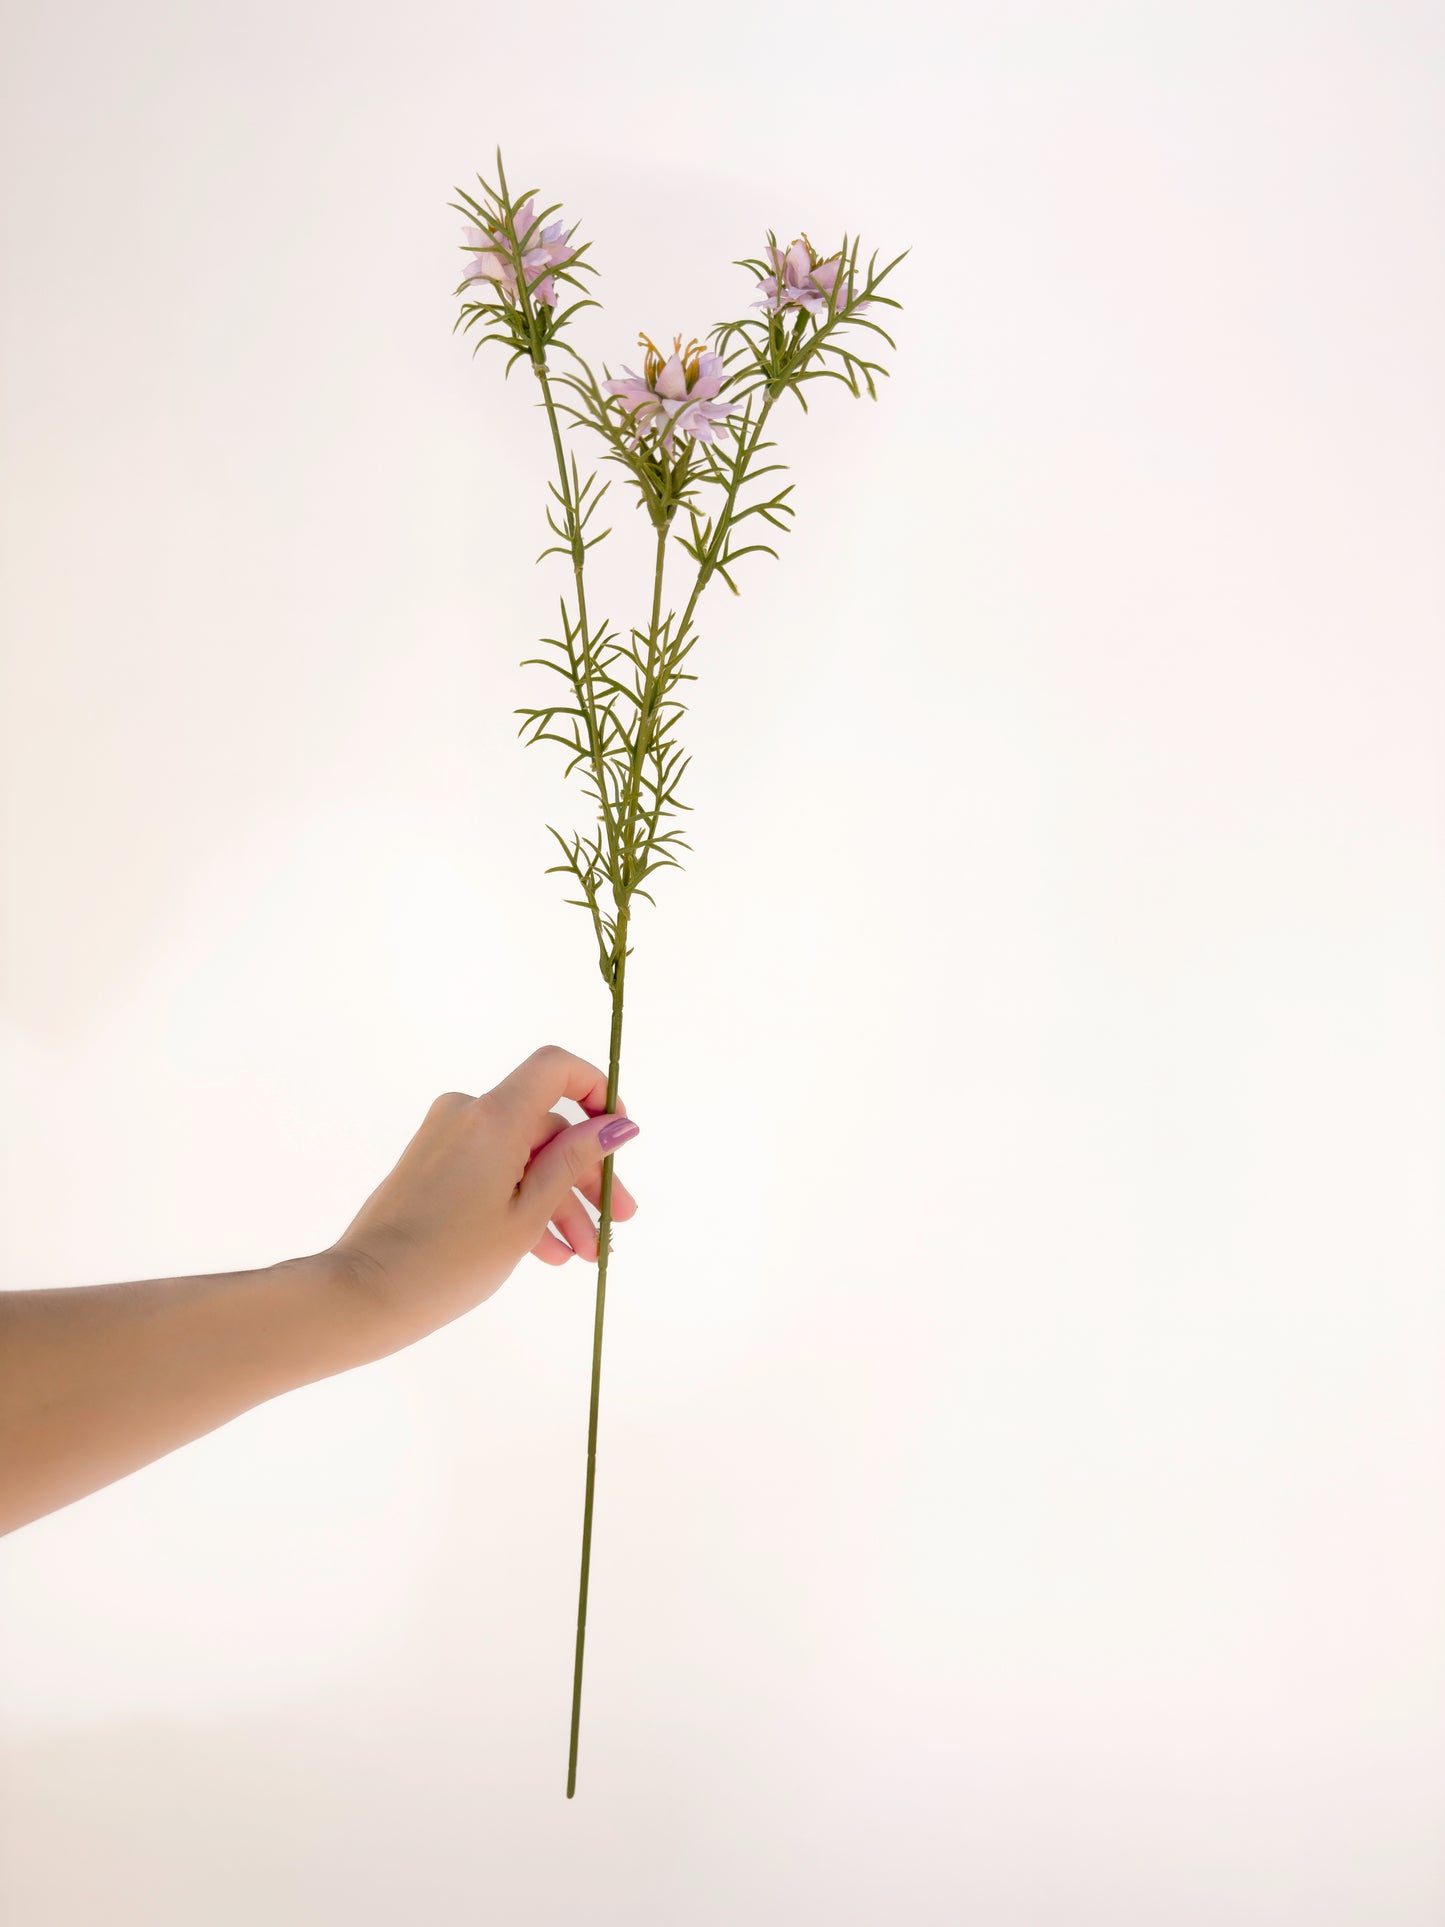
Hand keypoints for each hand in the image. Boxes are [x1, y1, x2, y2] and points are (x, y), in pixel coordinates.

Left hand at [329, 1044, 639, 1357]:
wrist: (367, 1293)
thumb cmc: (452, 1259)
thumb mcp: (527, 1214)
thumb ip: (573, 1163)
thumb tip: (617, 1125)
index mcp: (494, 1116)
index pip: (556, 1069)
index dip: (596, 1091)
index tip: (619, 1134)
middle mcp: (468, 1114)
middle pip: (546, 1127)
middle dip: (585, 1176)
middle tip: (617, 1220)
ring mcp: (447, 1139)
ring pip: (522, 1158)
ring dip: (557, 1202)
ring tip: (585, 1254)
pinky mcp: (433, 1165)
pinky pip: (493, 1171)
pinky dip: (521, 1203)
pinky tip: (549, 1252)